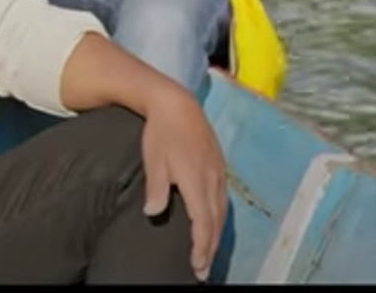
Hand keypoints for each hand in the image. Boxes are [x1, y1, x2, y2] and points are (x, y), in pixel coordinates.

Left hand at [139, 86, 228, 281]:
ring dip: (216, 236)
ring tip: (208, 255)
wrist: (177, 104)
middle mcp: (212, 180)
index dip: (201, 246)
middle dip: (210, 249)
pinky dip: (219, 219)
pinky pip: (223, 200)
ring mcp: (218, 173)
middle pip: (215, 222)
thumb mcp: (154, 160)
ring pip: (221, 212)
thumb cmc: (161, 133)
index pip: (203, 222)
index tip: (196, 265)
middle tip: (203, 272)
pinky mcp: (219, 167)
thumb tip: (153, 213)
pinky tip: (213, 225)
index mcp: (196, 180)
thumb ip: (156, 188)